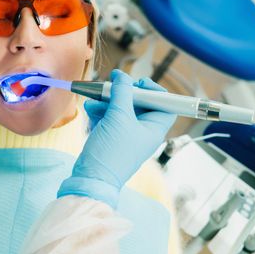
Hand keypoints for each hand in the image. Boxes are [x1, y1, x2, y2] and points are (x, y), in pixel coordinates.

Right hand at [58, 69, 176, 207]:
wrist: (92, 177)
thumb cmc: (112, 151)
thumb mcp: (118, 116)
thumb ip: (121, 92)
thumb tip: (122, 76)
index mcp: (154, 128)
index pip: (165, 104)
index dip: (154, 91)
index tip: (138, 83)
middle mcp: (143, 132)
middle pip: (140, 104)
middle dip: (123, 93)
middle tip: (112, 85)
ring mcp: (126, 136)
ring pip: (121, 110)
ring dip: (107, 102)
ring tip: (93, 100)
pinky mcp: (111, 139)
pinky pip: (109, 119)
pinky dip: (100, 112)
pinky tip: (89, 109)